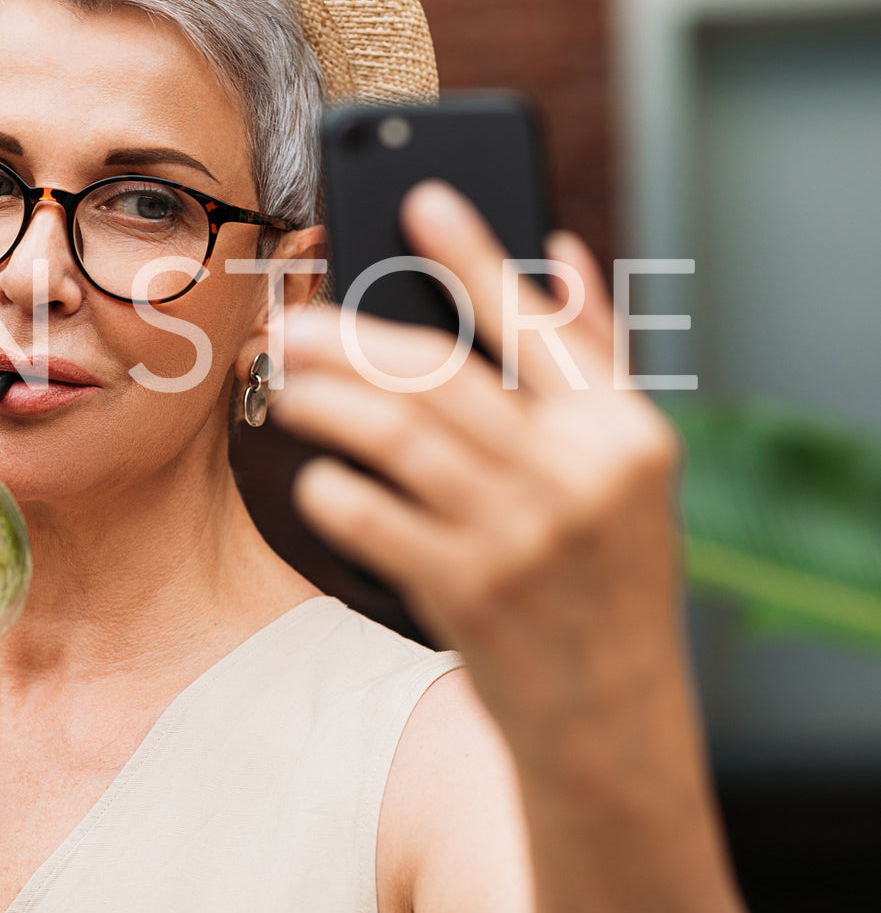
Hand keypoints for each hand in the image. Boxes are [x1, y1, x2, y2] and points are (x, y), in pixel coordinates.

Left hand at [275, 180, 684, 767]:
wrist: (608, 713)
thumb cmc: (606, 568)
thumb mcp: (627, 466)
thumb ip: (593, 357)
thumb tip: (561, 249)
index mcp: (622, 429)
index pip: (538, 322)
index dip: (475, 254)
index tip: (421, 199)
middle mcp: (575, 476)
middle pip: (439, 374)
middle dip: (351, 336)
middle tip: (290, 322)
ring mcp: (518, 535)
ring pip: (395, 434)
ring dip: (326, 398)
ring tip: (284, 383)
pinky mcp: (464, 591)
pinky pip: (372, 516)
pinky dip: (334, 488)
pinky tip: (318, 476)